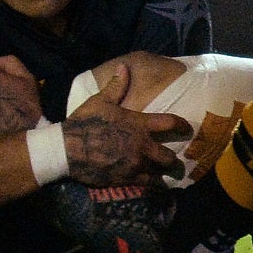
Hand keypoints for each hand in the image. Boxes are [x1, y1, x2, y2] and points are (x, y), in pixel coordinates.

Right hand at [61, 62, 191, 186]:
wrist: (65, 150)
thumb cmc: (84, 122)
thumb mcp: (100, 101)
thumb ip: (116, 85)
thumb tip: (124, 66)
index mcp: (139, 124)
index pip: (171, 123)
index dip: (182, 125)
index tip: (187, 128)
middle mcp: (141, 146)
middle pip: (169, 156)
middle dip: (174, 159)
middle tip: (177, 159)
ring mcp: (134, 165)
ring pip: (160, 173)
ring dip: (164, 174)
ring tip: (168, 175)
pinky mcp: (125, 179)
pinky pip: (146, 185)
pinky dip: (153, 185)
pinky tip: (156, 185)